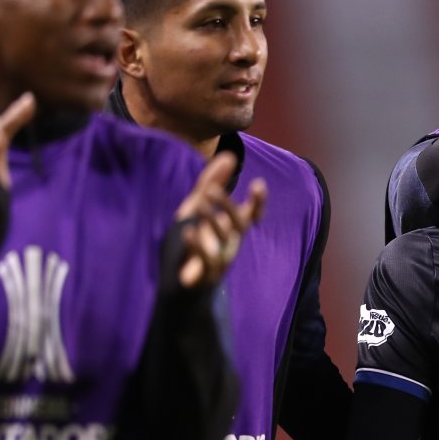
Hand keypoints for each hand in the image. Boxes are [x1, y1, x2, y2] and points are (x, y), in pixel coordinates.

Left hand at [175, 152, 266, 287]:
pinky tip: (189, 231)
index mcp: (231, 228)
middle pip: (238, 225)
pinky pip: (205, 261)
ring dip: (213, 220)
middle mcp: (230, 244)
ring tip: (199, 203)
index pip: (252, 215)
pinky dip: (198, 245)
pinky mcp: (204, 276)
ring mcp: (219, 260)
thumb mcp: (197, 208)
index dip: (258, 202)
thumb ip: (212, 181)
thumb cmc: (194, 242)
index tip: (258, 184)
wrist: (180, 285)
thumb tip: (229, 154)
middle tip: (212, 190)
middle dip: (228, 207)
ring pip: (223, 241)